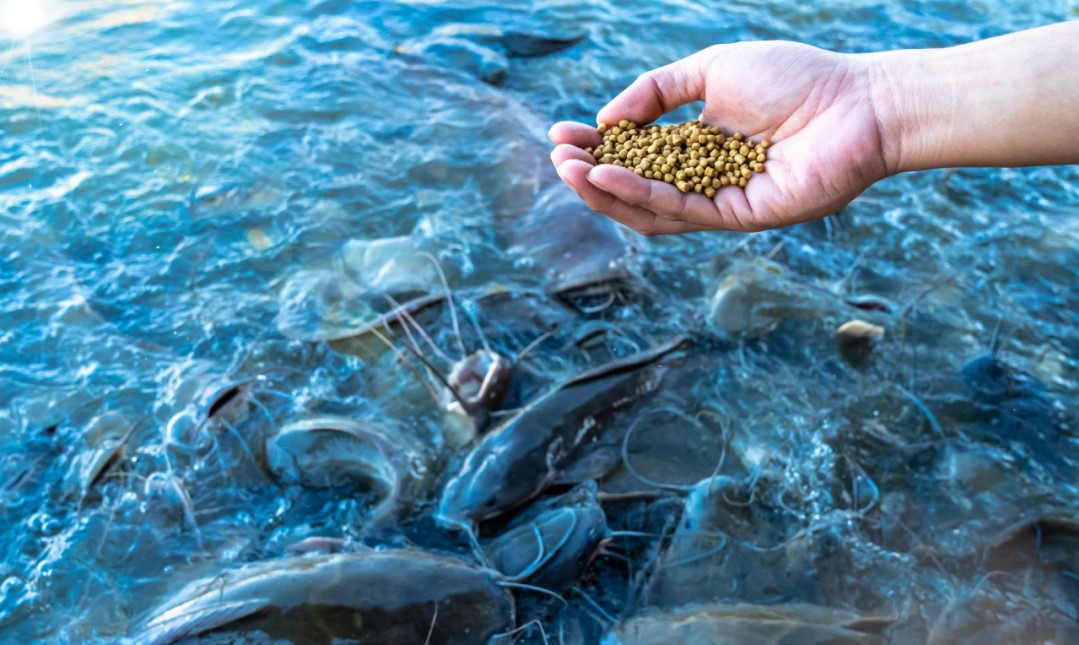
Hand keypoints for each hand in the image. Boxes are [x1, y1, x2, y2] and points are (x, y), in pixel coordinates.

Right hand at [549, 41, 889, 234]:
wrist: (857, 102)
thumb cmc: (796, 79)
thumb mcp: (712, 69)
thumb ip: (658, 90)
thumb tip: (609, 117)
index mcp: (699, 146)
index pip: (636, 155)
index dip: (597, 147)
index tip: (561, 134)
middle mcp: (706, 179)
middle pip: (636, 188)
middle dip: (592, 175)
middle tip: (558, 159)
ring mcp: (721, 201)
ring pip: (651, 209)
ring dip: (606, 191)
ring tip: (571, 171)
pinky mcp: (738, 216)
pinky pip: (681, 210)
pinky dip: (641, 194)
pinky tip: (609, 175)